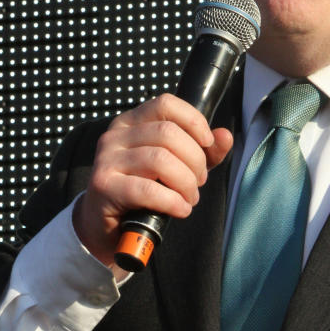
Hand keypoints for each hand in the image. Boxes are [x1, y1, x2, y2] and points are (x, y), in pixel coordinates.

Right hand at [73, 94, 232, 270]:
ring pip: (160, 160)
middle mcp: (115, 135)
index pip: (166, 104)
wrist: (107, 227)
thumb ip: (203, 152)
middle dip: (195, 161)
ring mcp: (107, 159)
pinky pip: (147, 189)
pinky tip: (180, 209)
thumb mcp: (177, 168)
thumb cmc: (143, 194)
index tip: (207, 144)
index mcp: (131, 122)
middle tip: (198, 183)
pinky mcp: (104, 186)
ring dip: (185, 183)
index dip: (194, 121)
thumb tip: (225, 136)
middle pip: (168, 133)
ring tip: (189, 199)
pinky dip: (172, 201)